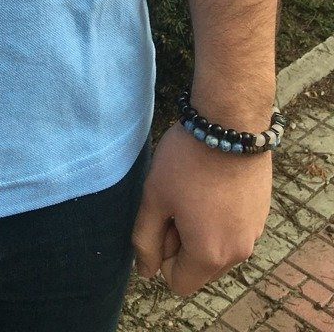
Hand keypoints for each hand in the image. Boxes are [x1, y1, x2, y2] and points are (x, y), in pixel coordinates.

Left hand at [131, 122, 271, 296]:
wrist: (230, 124)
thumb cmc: (186, 161)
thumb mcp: (155, 197)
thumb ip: (145, 239)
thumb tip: (146, 272)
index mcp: (209, 255)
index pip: (178, 282)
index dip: (163, 254)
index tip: (164, 219)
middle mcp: (237, 253)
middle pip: (200, 268)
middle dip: (183, 243)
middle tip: (177, 201)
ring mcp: (254, 234)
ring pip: (218, 249)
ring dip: (202, 230)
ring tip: (194, 191)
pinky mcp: (261, 215)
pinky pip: (234, 230)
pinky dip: (220, 217)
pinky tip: (212, 184)